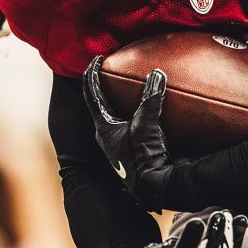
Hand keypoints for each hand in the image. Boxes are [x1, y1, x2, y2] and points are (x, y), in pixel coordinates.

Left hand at [83, 55, 172, 211]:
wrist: (154, 190)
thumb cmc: (143, 159)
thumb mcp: (145, 125)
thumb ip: (150, 99)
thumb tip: (157, 74)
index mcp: (103, 126)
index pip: (90, 92)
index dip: (92, 72)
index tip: (97, 57)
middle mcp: (108, 134)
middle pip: (101, 102)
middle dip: (105, 85)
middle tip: (114, 67)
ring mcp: (121, 143)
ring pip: (118, 114)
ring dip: (123, 100)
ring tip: (133, 85)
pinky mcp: (135, 150)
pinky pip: (135, 124)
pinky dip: (141, 112)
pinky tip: (157, 108)